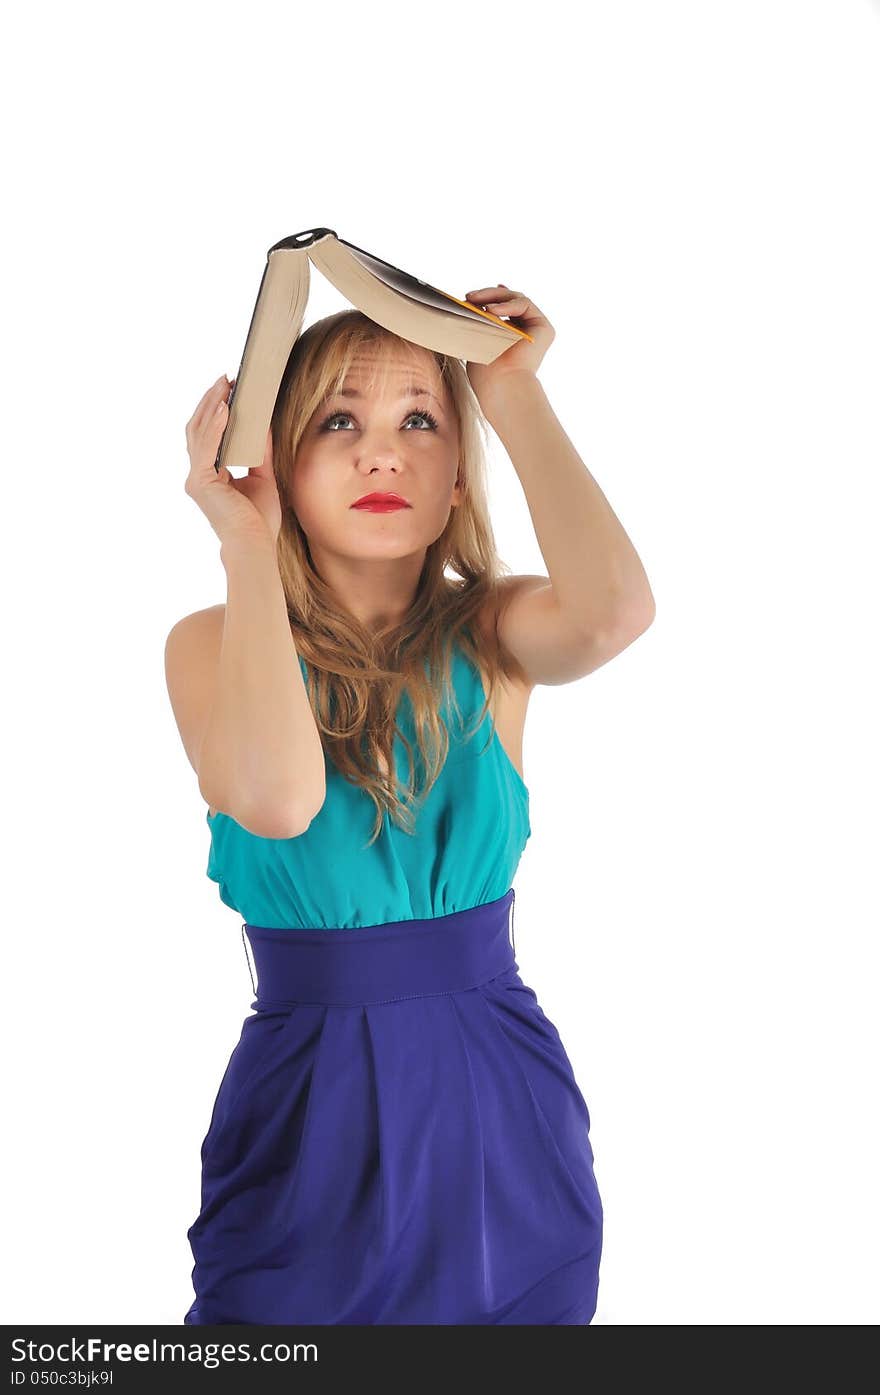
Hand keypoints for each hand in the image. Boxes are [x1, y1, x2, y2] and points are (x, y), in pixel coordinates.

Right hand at [184, 374, 281, 548]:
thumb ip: (261, 451)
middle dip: (212, 401)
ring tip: (226, 385)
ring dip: (213, 405)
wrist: (256, 544)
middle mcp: (199, 475)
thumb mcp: (263, 476)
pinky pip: (207, 446)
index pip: (209, 436)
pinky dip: (216, 425)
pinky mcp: (201, 481)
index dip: (217, 411)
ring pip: (199, 432)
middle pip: (199, 428)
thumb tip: (265, 423)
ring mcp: (197, 478)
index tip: (230, 389)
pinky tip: (226, 407)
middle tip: (226, 379)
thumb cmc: (259, 519)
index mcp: (211, 475)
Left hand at [463, 285, 555, 413]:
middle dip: (488, 295)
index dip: (489, 297)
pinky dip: (507, 304)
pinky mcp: (543, 328)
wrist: (501, 384)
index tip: (471, 295)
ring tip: (477, 302)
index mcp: (510, 338)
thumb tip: (471, 301)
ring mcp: (535, 330)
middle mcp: (525, 333)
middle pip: (508, 301)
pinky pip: (525, 304)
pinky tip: (492, 310)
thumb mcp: (476, 340)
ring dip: (495, 296)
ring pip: (515, 299)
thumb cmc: (485, 371)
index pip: (501, 309)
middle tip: (469, 296)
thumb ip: (477, 321)